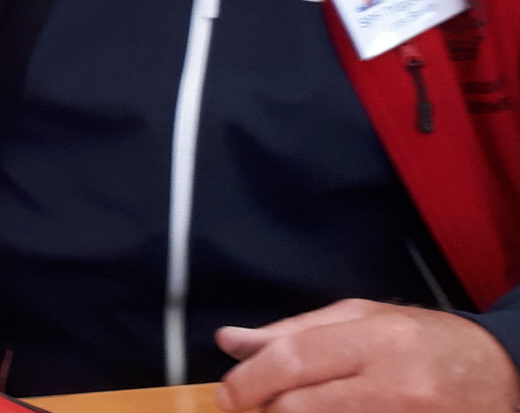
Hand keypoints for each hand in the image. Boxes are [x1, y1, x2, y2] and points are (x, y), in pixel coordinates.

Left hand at [215, 298, 519, 411]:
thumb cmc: (429, 342)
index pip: (293, 361)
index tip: (228, 395)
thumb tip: (230, 342)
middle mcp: (397, 385)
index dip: (248, 382)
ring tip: (288, 410)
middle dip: (263, 410)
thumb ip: (293, 330)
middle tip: (253, 408)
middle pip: (299, 407)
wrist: (505, 375)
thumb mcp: (365, 318)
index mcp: (379, 340)